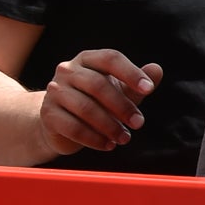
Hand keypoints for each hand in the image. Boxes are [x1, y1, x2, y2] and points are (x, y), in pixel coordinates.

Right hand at [39, 50, 160, 154]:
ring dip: (110, 126)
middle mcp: (68, 71)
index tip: (149, 89)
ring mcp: (54, 91)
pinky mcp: (48, 114)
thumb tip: (156, 69)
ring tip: (124, 138)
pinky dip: (94, 139)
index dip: (130, 73)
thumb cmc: (97, 102)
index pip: (110, 59)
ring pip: (85, 108)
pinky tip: (108, 145)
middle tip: (139, 123)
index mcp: (88, 59)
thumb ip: (138, 82)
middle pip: (97, 85)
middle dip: (122, 106)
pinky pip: (74, 127)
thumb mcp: (120, 90)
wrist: (61, 123)